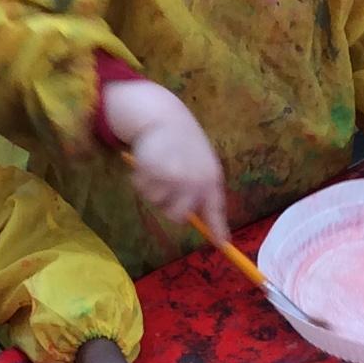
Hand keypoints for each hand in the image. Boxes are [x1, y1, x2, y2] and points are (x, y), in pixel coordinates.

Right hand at [104, 80, 228, 242]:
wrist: (165, 117)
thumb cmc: (185, 146)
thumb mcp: (202, 167)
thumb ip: (203, 194)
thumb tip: (213, 231)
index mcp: (210, 179)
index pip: (215, 209)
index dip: (218, 229)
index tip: (222, 245)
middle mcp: (195, 180)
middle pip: (178, 217)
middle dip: (169, 207)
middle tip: (167, 189)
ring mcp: (174, 176)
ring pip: (156, 203)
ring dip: (153, 190)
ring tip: (158, 169)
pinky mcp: (153, 169)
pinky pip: (142, 189)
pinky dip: (140, 179)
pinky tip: (148, 162)